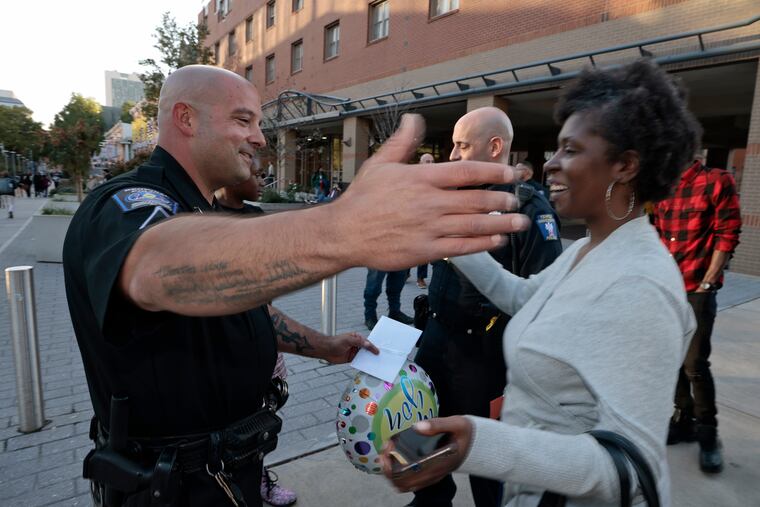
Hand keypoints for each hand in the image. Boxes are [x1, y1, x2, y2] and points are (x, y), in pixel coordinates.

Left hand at [318, 332, 378, 363]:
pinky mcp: (351, 359)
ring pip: (364, 356)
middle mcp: (356, 344)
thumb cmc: (335, 342)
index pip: (367, 342)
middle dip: (372, 353)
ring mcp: (354, 352)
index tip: (377, 351)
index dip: (372, 347)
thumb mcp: (347, 340)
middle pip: (367, 349)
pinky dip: (363, 364)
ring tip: (375, 363)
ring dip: (368, 359)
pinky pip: (359, 361)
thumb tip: (368, 344)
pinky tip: (367, 366)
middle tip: (379, 357)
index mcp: (356, 338)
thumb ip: (358, 342)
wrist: (325, 350)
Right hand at [329, 114, 529, 270]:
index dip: (494, 172)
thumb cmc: (362, 198)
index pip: (467, 172)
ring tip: (520, 222)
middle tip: (518, 200)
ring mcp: (429, 228)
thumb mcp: (380, 164)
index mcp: (422, 178)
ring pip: (475, 224)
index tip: (511, 174)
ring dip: (502, 223)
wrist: (344, 233)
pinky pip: (462, 247)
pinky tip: (498, 240)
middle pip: (477, 200)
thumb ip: (403, 142)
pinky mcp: (426, 251)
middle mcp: (430, 202)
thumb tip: (413, 118)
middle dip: (503, 200)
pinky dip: (483, 243)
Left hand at [381, 416, 472, 491]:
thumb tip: (417, 426)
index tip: (389, 447)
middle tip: (385, 449)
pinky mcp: (430, 473)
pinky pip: (410, 480)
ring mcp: (431, 476)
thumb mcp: (456, 424)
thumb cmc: (466, 433)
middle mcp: (433, 474)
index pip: (409, 477)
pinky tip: (395, 456)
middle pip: (402, 483)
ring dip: (391, 471)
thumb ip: (437, 424)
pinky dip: (398, 472)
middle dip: (387, 468)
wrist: (479, 443)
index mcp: (438, 465)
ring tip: (387, 452)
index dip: (393, 466)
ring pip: (404, 484)